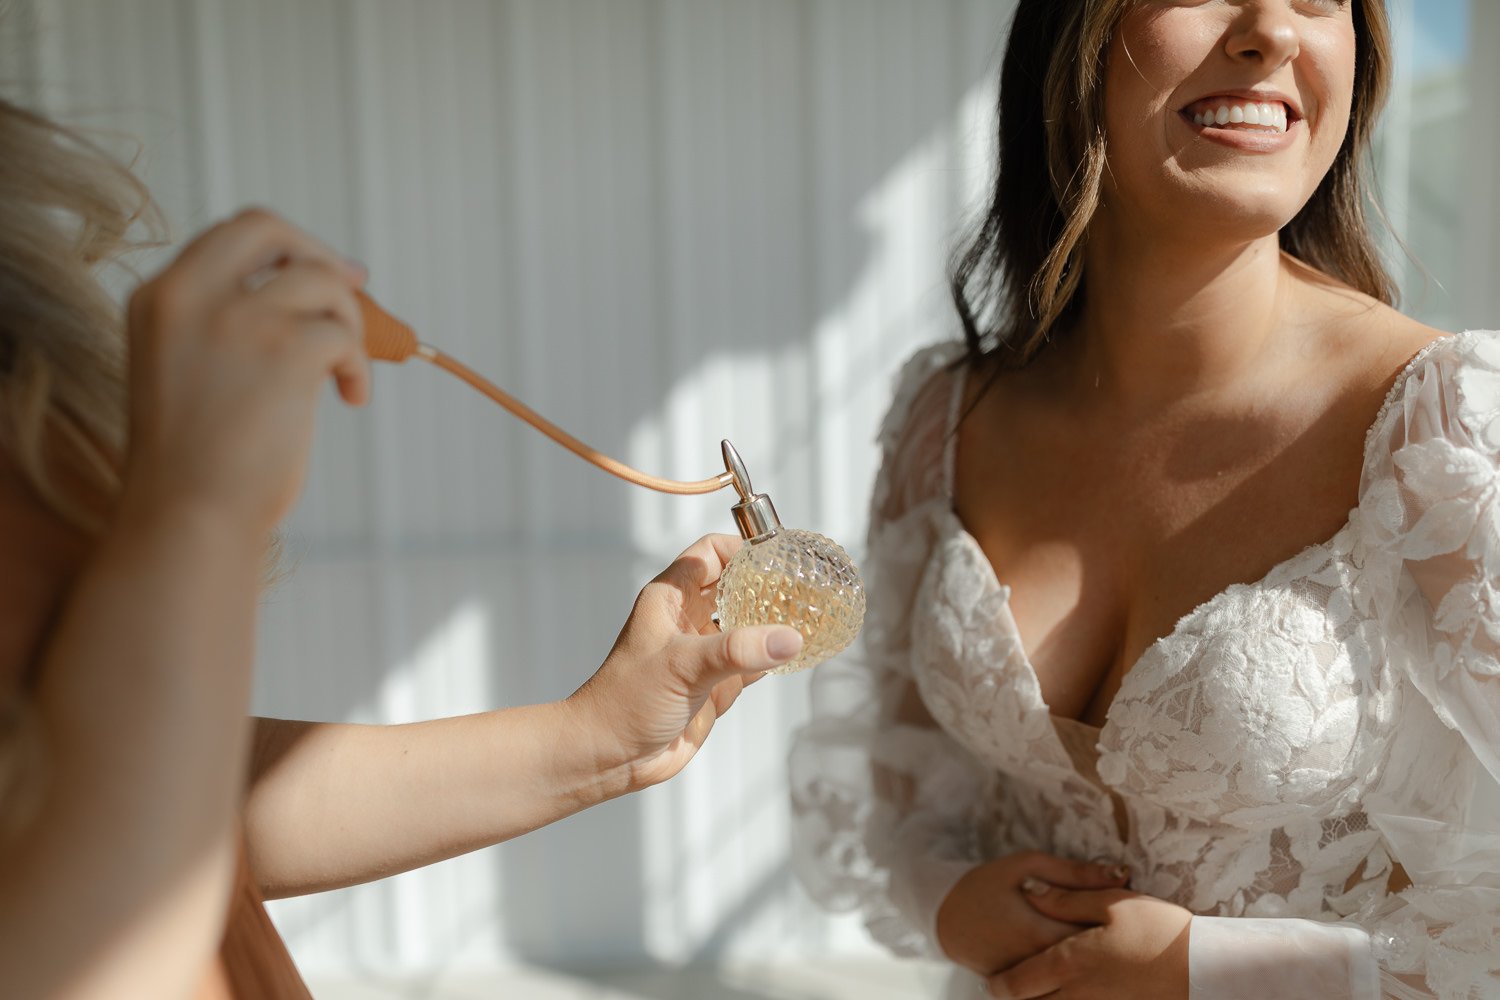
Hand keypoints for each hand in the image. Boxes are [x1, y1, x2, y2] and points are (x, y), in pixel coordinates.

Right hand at [121, 208, 369, 534]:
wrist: (188, 518)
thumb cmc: (197, 465)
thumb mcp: (191, 373)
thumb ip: (228, 326)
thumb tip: (315, 289)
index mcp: (156, 299)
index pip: (226, 239)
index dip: (284, 248)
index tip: (323, 270)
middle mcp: (189, 295)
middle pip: (267, 228)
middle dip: (319, 251)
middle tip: (359, 287)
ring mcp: (236, 317)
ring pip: (322, 281)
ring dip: (350, 325)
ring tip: (345, 376)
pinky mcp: (284, 348)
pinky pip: (345, 335)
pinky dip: (359, 366)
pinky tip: (350, 399)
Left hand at [566, 533, 803, 790]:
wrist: (608, 756)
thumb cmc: (625, 701)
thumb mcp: (682, 666)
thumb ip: (736, 650)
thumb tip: (788, 639)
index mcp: (670, 598)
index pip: (711, 553)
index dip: (743, 547)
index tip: (780, 553)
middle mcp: (687, 620)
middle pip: (735, 586)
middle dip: (768, 583)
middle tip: (806, 583)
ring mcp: (703, 654)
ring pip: (747, 626)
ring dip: (774, 621)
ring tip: (812, 612)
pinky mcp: (714, 686)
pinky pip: (752, 663)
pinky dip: (774, 657)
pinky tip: (797, 653)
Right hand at [937, 852, 1131, 977]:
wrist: (946, 918)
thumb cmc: (988, 884)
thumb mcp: (1028, 865)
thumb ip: (1075, 873)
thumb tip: (1123, 873)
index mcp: (1039, 929)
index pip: (1095, 937)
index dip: (1122, 930)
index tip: (1144, 919)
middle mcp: (1035, 962)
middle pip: (1091, 965)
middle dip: (1116, 953)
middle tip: (1139, 940)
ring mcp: (1028, 983)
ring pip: (1078, 986)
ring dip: (1101, 973)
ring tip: (1123, 960)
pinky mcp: (1024, 993)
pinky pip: (1060, 993)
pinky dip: (1080, 985)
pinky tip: (1098, 975)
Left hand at [987, 886, 1191, 998]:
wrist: (1206, 970)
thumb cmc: (1160, 930)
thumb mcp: (1112, 902)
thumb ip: (1066, 898)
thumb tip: (1030, 892)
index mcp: (1071, 962)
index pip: (1018, 984)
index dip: (1000, 986)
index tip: (991, 982)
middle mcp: (1079, 994)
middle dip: (1016, 999)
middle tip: (1006, 990)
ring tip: (1035, 994)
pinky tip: (1072, 995)